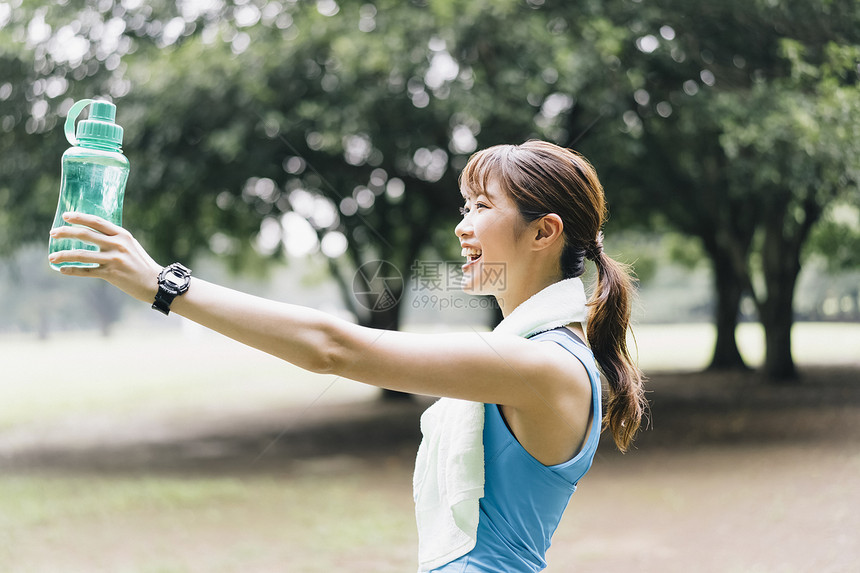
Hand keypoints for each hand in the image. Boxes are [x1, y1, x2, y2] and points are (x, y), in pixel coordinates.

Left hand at [48, 212, 162, 303]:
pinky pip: (87, 271)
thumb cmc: (141, 264)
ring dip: (64, 255)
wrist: (156, 283)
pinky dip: (73, 271)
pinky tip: (63, 270)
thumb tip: (94, 235)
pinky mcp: (111, 274)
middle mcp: (117, 244)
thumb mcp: (131, 246)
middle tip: (52, 233)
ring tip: (52, 257)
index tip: (65, 216)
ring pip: (82, 254)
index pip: (97, 222)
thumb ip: (114, 239)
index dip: (79, 218)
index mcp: (122, 234)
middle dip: (66, 233)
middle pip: (85, 235)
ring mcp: (114, 259)